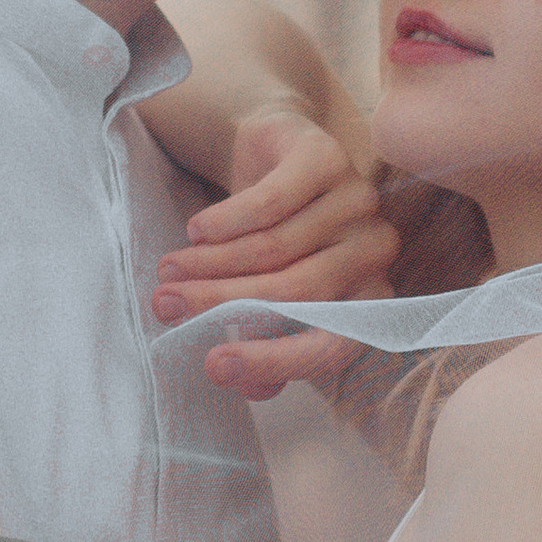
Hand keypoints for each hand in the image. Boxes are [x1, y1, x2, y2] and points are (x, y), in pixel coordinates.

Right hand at [153, 109, 396, 401]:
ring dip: (210, 263)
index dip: (272, 360)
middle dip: (221, 302)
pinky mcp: (326, 159)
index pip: (331, 345)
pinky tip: (196, 230)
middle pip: (294, 293)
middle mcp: (375, 251)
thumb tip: (250, 390)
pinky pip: (267, 204)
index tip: (214, 366)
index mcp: (370, 298)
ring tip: (169, 269)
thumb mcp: (270, 292)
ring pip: (274, 248)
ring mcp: (357, 202)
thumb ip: (267, 340)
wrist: (274, 152)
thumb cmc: (274, 234)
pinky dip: (223, 223)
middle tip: (166, 305)